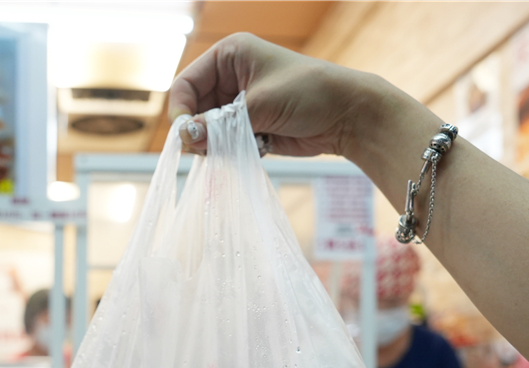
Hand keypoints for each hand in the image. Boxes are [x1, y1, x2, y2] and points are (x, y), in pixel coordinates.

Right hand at [167, 33, 378, 157]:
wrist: (347, 115)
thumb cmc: (309, 94)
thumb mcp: (260, 106)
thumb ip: (219, 124)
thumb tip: (185, 138)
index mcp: (229, 56)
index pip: (186, 83)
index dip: (181, 110)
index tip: (186, 135)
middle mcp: (230, 77)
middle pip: (193, 110)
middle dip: (200, 131)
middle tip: (212, 148)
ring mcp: (238, 103)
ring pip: (207, 130)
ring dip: (217, 143)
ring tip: (243, 145)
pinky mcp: (248, 126)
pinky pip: (224, 142)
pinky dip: (232, 151)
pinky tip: (257, 148)